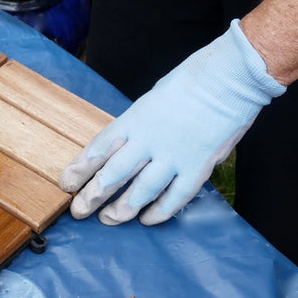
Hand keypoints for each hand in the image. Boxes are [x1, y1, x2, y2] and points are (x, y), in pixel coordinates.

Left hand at [59, 20, 285, 224]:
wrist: (230, 78)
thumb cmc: (193, 80)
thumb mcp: (153, 98)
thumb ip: (139, 125)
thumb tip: (126, 146)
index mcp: (134, 120)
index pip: (98, 149)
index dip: (80, 169)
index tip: (66, 183)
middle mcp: (148, 141)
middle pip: (112, 176)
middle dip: (92, 196)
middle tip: (80, 211)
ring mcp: (173, 157)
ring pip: (139, 192)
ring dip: (121, 209)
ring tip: (109, 219)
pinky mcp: (197, 168)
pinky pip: (174, 198)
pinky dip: (159, 212)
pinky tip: (147, 220)